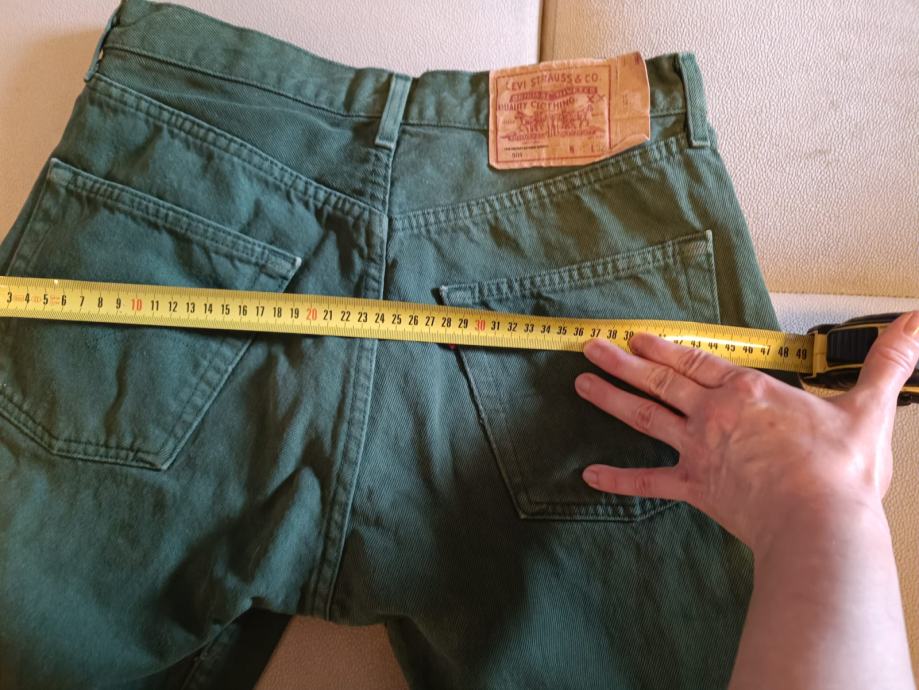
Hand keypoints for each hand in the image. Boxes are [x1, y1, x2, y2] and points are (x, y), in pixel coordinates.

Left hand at [574, 311, 918, 556]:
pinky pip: (649, 482)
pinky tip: (589, 474)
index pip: (697, 362)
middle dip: (623, 361)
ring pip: (645, 417)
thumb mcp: (869, 405)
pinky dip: (619, 479)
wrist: (820, 522)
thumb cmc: (840, 470)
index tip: (635, 336)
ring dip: (610, 398)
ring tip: (580, 383)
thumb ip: (888, 361)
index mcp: (749, 392)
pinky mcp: (696, 488)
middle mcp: (715, 415)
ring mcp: (700, 451)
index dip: (664, 347)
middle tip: (589, 346)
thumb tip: (918, 320)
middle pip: (660, 381)